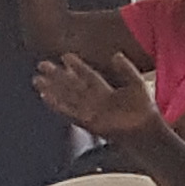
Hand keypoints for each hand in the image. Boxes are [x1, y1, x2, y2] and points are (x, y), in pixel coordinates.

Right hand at [32, 46, 165, 144]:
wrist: (146, 132)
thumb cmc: (143, 111)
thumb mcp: (136, 84)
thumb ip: (126, 69)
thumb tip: (116, 54)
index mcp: (106, 91)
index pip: (88, 75)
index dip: (77, 66)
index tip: (65, 56)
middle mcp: (95, 100)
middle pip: (72, 85)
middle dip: (57, 75)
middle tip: (42, 65)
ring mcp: (90, 111)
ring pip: (67, 97)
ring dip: (52, 89)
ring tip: (38, 80)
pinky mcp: (87, 122)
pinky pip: (68, 111)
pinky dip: (57, 104)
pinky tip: (45, 96)